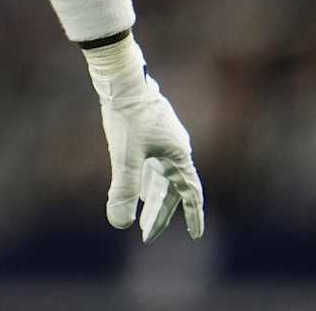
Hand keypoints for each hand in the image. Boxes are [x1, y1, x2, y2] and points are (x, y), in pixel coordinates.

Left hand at [83, 36, 204, 241]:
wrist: (123, 79)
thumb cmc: (127, 116)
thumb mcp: (124, 156)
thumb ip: (124, 190)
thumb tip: (120, 224)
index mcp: (178, 155)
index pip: (190, 193)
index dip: (193, 216)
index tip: (195, 236)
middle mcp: (176, 149)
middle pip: (172, 189)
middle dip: (160, 214)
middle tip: (147, 236)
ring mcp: (164, 140)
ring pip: (161, 177)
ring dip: (152, 199)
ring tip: (142, 220)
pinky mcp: (151, 132)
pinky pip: (153, 165)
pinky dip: (147, 181)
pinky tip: (138, 189)